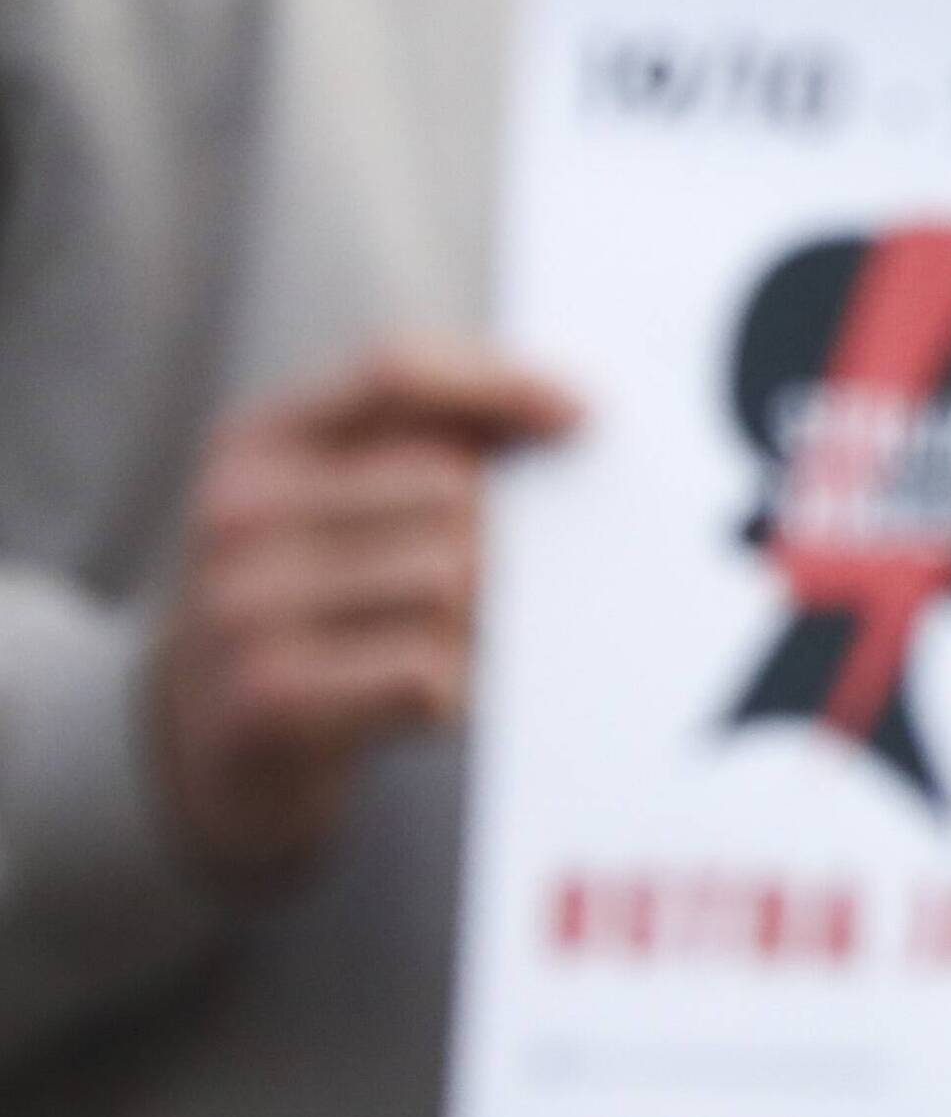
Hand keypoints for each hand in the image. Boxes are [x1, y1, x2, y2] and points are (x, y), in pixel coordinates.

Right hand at [143, 341, 578, 888]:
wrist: (202, 744)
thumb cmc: (306, 604)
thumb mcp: (330, 502)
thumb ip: (426, 439)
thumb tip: (569, 411)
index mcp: (255, 443)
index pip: (394, 372)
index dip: (500, 385)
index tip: (583, 416)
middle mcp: (235, 513)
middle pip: (448, 485)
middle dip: (489, 538)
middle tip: (465, 592)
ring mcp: (242, 605)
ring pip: (450, 578)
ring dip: (474, 621)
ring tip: (425, 646)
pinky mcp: (270, 696)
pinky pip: (426, 669)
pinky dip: (448, 687)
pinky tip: (411, 698)